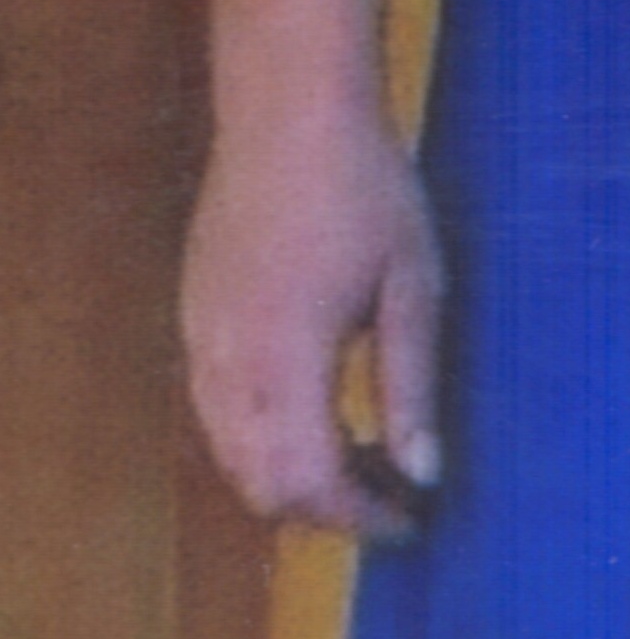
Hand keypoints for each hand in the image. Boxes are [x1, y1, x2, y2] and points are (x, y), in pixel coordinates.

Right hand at [180, 93, 438, 534]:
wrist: (288, 117)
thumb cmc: (367, 192)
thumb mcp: (413, 289)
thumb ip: (412, 387)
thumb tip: (426, 473)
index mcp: (284, 358)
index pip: (305, 482)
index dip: (359, 518)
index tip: (412, 522)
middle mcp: (225, 363)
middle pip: (259, 485)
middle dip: (327, 509)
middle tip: (397, 496)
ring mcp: (199, 343)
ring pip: (231, 455)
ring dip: (293, 476)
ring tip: (371, 458)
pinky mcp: (194, 323)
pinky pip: (217, 414)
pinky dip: (265, 439)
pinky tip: (325, 414)